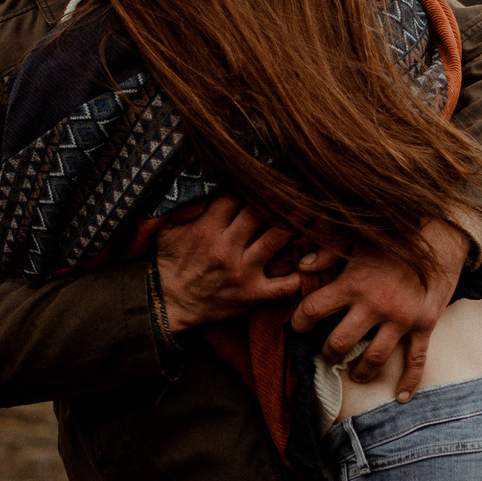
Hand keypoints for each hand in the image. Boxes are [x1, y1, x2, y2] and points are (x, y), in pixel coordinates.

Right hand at [155, 197, 304, 329]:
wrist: (167, 305)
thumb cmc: (170, 263)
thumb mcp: (168, 231)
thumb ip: (188, 208)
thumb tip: (211, 187)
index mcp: (207, 229)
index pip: (237, 196)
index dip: (254, 183)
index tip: (270, 175)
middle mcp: (226, 248)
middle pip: (262, 213)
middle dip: (281, 197)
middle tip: (301, 185)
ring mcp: (241, 272)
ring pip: (277, 240)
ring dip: (297, 225)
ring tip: (314, 212)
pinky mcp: (251, 294)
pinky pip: (283, 286)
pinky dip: (299, 275)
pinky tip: (309, 262)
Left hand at [289, 221, 474, 400]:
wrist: (442, 235)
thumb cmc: (395, 236)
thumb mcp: (358, 239)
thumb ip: (327, 253)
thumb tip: (300, 267)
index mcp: (353, 283)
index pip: (314, 310)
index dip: (300, 323)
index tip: (299, 328)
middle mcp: (374, 305)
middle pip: (340, 343)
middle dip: (328, 352)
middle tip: (327, 353)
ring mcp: (401, 318)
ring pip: (373, 358)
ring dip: (361, 371)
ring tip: (355, 374)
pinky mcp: (424, 325)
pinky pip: (416, 360)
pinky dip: (409, 381)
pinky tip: (402, 397)